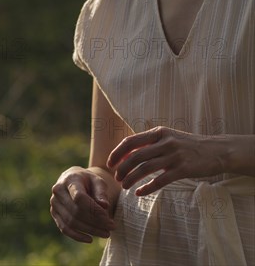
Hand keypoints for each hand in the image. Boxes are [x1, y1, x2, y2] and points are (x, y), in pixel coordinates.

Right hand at [50, 166, 114, 242]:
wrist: (73, 179)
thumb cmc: (88, 181)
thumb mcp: (98, 181)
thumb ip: (101, 192)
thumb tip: (105, 205)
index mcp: (70, 179)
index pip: (79, 197)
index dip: (94, 209)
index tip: (108, 217)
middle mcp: (58, 191)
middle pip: (76, 212)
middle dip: (95, 222)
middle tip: (111, 228)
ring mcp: (54, 202)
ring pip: (71, 222)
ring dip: (89, 230)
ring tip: (105, 233)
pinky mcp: (54, 213)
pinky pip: (64, 228)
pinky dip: (77, 236)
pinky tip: (90, 239)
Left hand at [107, 126, 227, 195]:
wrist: (216, 150)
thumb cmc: (188, 145)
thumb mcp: (168, 137)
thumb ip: (150, 143)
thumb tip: (128, 153)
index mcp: (159, 132)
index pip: (131, 141)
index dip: (117, 153)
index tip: (110, 163)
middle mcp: (165, 142)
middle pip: (136, 156)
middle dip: (122, 168)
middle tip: (117, 178)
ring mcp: (174, 155)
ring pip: (145, 168)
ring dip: (131, 178)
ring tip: (124, 186)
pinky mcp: (183, 169)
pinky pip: (160, 180)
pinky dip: (147, 188)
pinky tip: (139, 193)